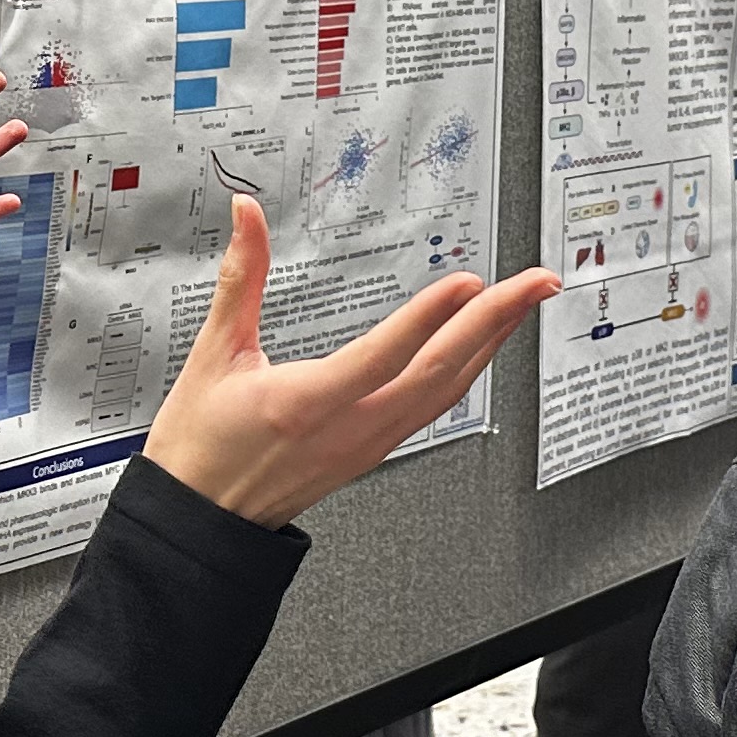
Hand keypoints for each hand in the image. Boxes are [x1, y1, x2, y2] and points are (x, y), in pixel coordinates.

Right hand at [142, 198, 558, 529]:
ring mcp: (368, 444)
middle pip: (439, 374)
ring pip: (446, 393)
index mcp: (304, 403)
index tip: (466, 282)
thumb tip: (247, 217)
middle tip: (535, 284)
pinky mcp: (374, 451)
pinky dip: (467, 370)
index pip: (383, 357)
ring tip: (522, 303)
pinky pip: (434, 407)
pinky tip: (481, 346)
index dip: (428, 318)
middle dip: (495, 323)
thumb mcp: (211, 355)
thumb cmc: (200, 447)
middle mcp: (348, 430)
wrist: (201, 520)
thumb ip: (241, 278)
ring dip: (491, 344)